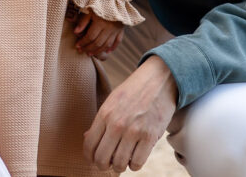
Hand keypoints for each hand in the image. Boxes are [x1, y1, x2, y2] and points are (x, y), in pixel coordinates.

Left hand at [72, 10, 123, 58]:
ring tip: (90, 54)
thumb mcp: (90, 9)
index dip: (83, 42)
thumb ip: (83, 21)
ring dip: (98, 51)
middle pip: (98, 43)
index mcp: (100, 23)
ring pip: (107, 44)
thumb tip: (76, 32)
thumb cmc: (100, 3)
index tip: (77, 45)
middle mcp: (109, 28)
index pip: (90, 37)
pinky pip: (118, 41)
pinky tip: (107, 52)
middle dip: (88, 48)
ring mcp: (116, 30)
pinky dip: (113, 47)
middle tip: (81, 51)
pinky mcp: (121, 29)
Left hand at [83, 55, 177, 171]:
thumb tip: (87, 138)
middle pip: (102, 158)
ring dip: (119, 166)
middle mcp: (117, 124)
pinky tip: (134, 157)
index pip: (89, 145)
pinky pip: (137, 163)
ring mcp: (134, 131)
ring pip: (119, 164)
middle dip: (102, 165)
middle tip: (107, 162)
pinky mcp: (150, 136)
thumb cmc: (134, 91)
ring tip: (121, 160)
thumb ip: (100, 120)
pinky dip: (134, 165)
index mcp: (105, 113)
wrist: (159, 79)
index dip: (89, 157)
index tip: (93, 158)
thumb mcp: (112, 100)